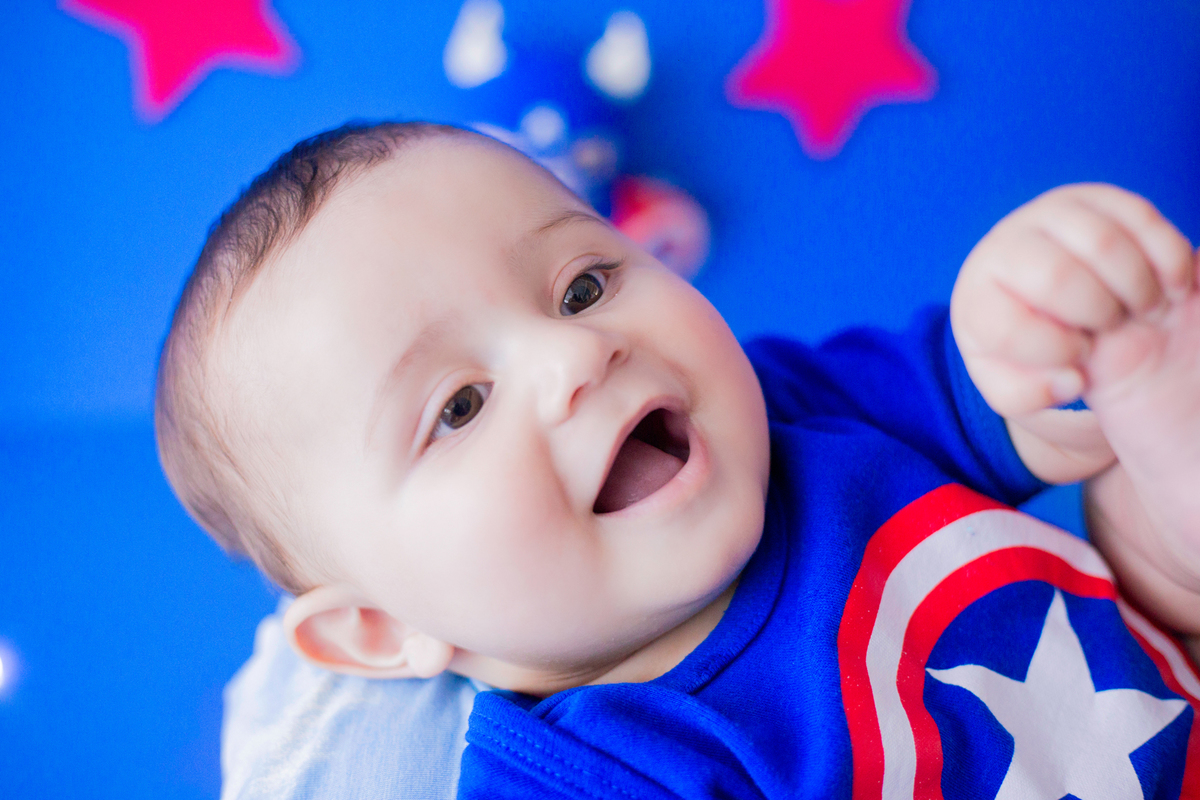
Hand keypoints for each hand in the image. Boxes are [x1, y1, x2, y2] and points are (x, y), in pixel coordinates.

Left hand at [951, 183, 1195, 482]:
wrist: (1040, 294)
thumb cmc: (1025, 343)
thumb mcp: (1012, 380)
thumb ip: (1027, 395)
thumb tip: (1070, 381)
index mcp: (977, 296)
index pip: (1007, 327)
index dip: (1055, 351)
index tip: (1076, 357)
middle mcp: (1005, 245)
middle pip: (1057, 277)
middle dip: (1098, 314)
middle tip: (1112, 329)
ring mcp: (1051, 213)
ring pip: (1102, 242)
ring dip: (1137, 288)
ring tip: (1142, 310)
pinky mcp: (1097, 197)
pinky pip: (1140, 217)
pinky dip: (1167, 260)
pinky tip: (1170, 288)